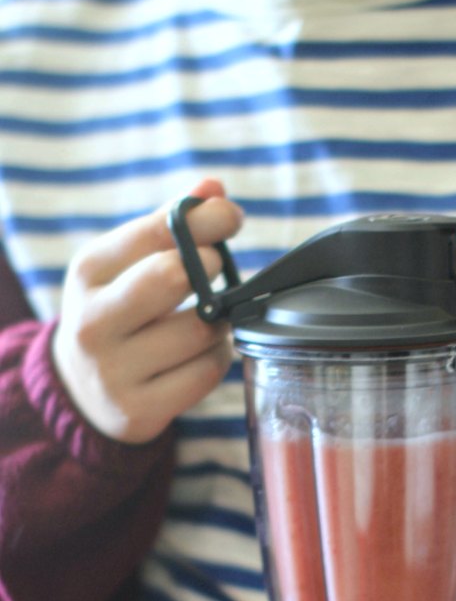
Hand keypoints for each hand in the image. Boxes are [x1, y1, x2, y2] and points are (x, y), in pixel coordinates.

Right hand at [52, 178, 242, 443]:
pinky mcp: (139, 410)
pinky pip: (206, 374)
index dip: (203, 220)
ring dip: (219, 322)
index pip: (154, 233)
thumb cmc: (117, 312)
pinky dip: (217, 358)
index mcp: (88, 272)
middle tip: (217, 272)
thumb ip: (168, 226)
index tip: (229, 216)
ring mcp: (113, 371)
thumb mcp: (125, 264)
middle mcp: (92, 322)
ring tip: (209, 319)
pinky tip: (203, 353)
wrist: (81, 389)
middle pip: (172, 278)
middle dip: (209, 269)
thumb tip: (214, 189)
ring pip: (200, 331)